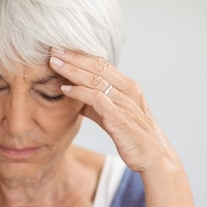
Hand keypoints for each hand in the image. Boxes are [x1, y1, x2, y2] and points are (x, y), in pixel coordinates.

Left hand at [49, 48, 174, 172]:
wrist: (153, 158)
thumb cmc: (132, 137)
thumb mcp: (111, 116)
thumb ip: (95, 105)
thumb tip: (75, 96)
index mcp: (127, 86)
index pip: (101, 63)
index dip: (80, 55)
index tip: (60, 49)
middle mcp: (128, 90)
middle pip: (97, 65)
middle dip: (73, 56)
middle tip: (52, 48)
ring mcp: (125, 102)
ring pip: (95, 79)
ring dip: (72, 70)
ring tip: (53, 63)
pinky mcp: (119, 117)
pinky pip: (96, 98)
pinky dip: (79, 92)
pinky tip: (65, 89)